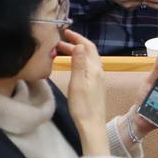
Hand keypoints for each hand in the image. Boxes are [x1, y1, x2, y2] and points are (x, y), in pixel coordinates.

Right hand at [59, 29, 108, 154]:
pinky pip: (87, 67)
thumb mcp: (77, 82)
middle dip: (75, 44)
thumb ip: (78, 63)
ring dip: (76, 52)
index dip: (77, 37)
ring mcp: (98, 79)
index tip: (65, 31)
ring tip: (61, 51)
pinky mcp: (96, 86)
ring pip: (88, 59)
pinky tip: (72, 66)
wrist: (92, 125)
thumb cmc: (83, 105)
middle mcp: (99, 71)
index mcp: (95, 68)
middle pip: (88, 52)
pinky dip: (79, 61)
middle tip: (58, 42)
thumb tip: (79, 45)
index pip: (88, 46)